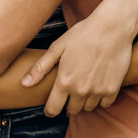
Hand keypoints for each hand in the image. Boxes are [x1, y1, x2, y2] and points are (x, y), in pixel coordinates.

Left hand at [24, 0, 137, 116]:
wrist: (112, 27)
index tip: (51, 107)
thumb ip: (40, 68)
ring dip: (84, 101)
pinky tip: (98, 85)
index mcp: (64, 81)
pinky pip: (104, 104)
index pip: (53, 109)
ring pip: (88, 108)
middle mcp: (81, 90)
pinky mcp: (113, 89)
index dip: (50, 110)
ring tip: (84, 85)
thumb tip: (24, 84)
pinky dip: (100, 98)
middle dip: (68, 104)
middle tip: (70, 91)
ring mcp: (98, 91)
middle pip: (71, 111)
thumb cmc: (83, 34)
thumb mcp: (58, 47)